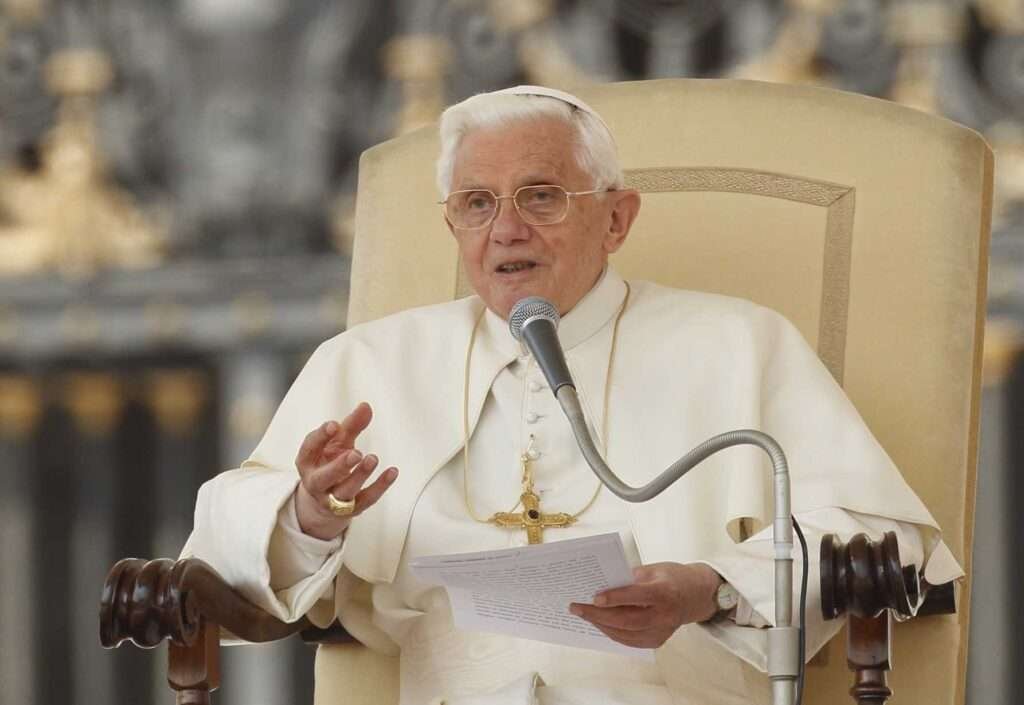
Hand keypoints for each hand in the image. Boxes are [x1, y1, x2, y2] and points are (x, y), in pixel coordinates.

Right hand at [293, 402, 397, 540]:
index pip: (310, 448)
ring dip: (360, 476)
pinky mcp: (353, 508)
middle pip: (324, 477)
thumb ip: (351, 425)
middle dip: (339, 466)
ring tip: (372, 459)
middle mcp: (316, 482)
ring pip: (345, 491)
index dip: (320, 436)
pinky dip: (380, 486)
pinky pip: (367, 499)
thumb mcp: (338, 442)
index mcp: (307, 461)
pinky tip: (392, 472)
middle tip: (355, 453)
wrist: (326, 499)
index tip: (334, 425)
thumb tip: (366, 406)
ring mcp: (333, 498)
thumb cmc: (331, 462)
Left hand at [569, 562, 722, 648]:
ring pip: (624, 634)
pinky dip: (611, 631)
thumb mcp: (654, 568)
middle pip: (626, 621)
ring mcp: (662, 632)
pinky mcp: (657, 641)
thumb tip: (602, 585)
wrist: (697, 596)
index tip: (594, 597)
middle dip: (597, 615)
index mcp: (665, 593)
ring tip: (582, 614)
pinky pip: (629, 640)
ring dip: (600, 624)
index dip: (614, 598)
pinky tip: (598, 621)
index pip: (636, 597)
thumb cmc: (672, 577)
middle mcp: (664, 616)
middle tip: (576, 608)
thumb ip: (630, 578)